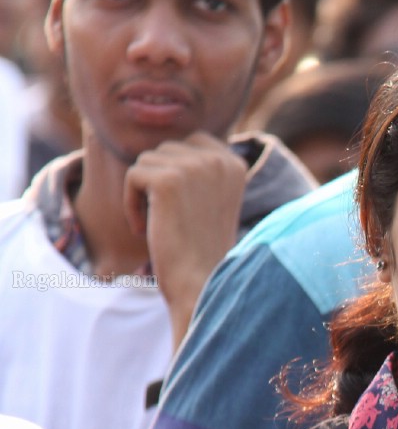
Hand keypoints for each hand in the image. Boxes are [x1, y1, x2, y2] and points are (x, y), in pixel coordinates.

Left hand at [124, 132, 248, 348]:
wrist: (201, 284)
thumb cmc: (201, 250)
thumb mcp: (209, 201)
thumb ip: (198, 171)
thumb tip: (165, 148)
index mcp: (234, 163)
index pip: (189, 143)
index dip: (174, 173)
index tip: (181, 208)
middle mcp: (219, 159)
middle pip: (165, 150)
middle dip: (157, 182)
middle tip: (168, 220)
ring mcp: (195, 167)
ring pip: (146, 161)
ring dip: (142, 194)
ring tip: (158, 225)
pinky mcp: (168, 180)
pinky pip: (133, 175)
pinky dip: (131, 204)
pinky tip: (144, 229)